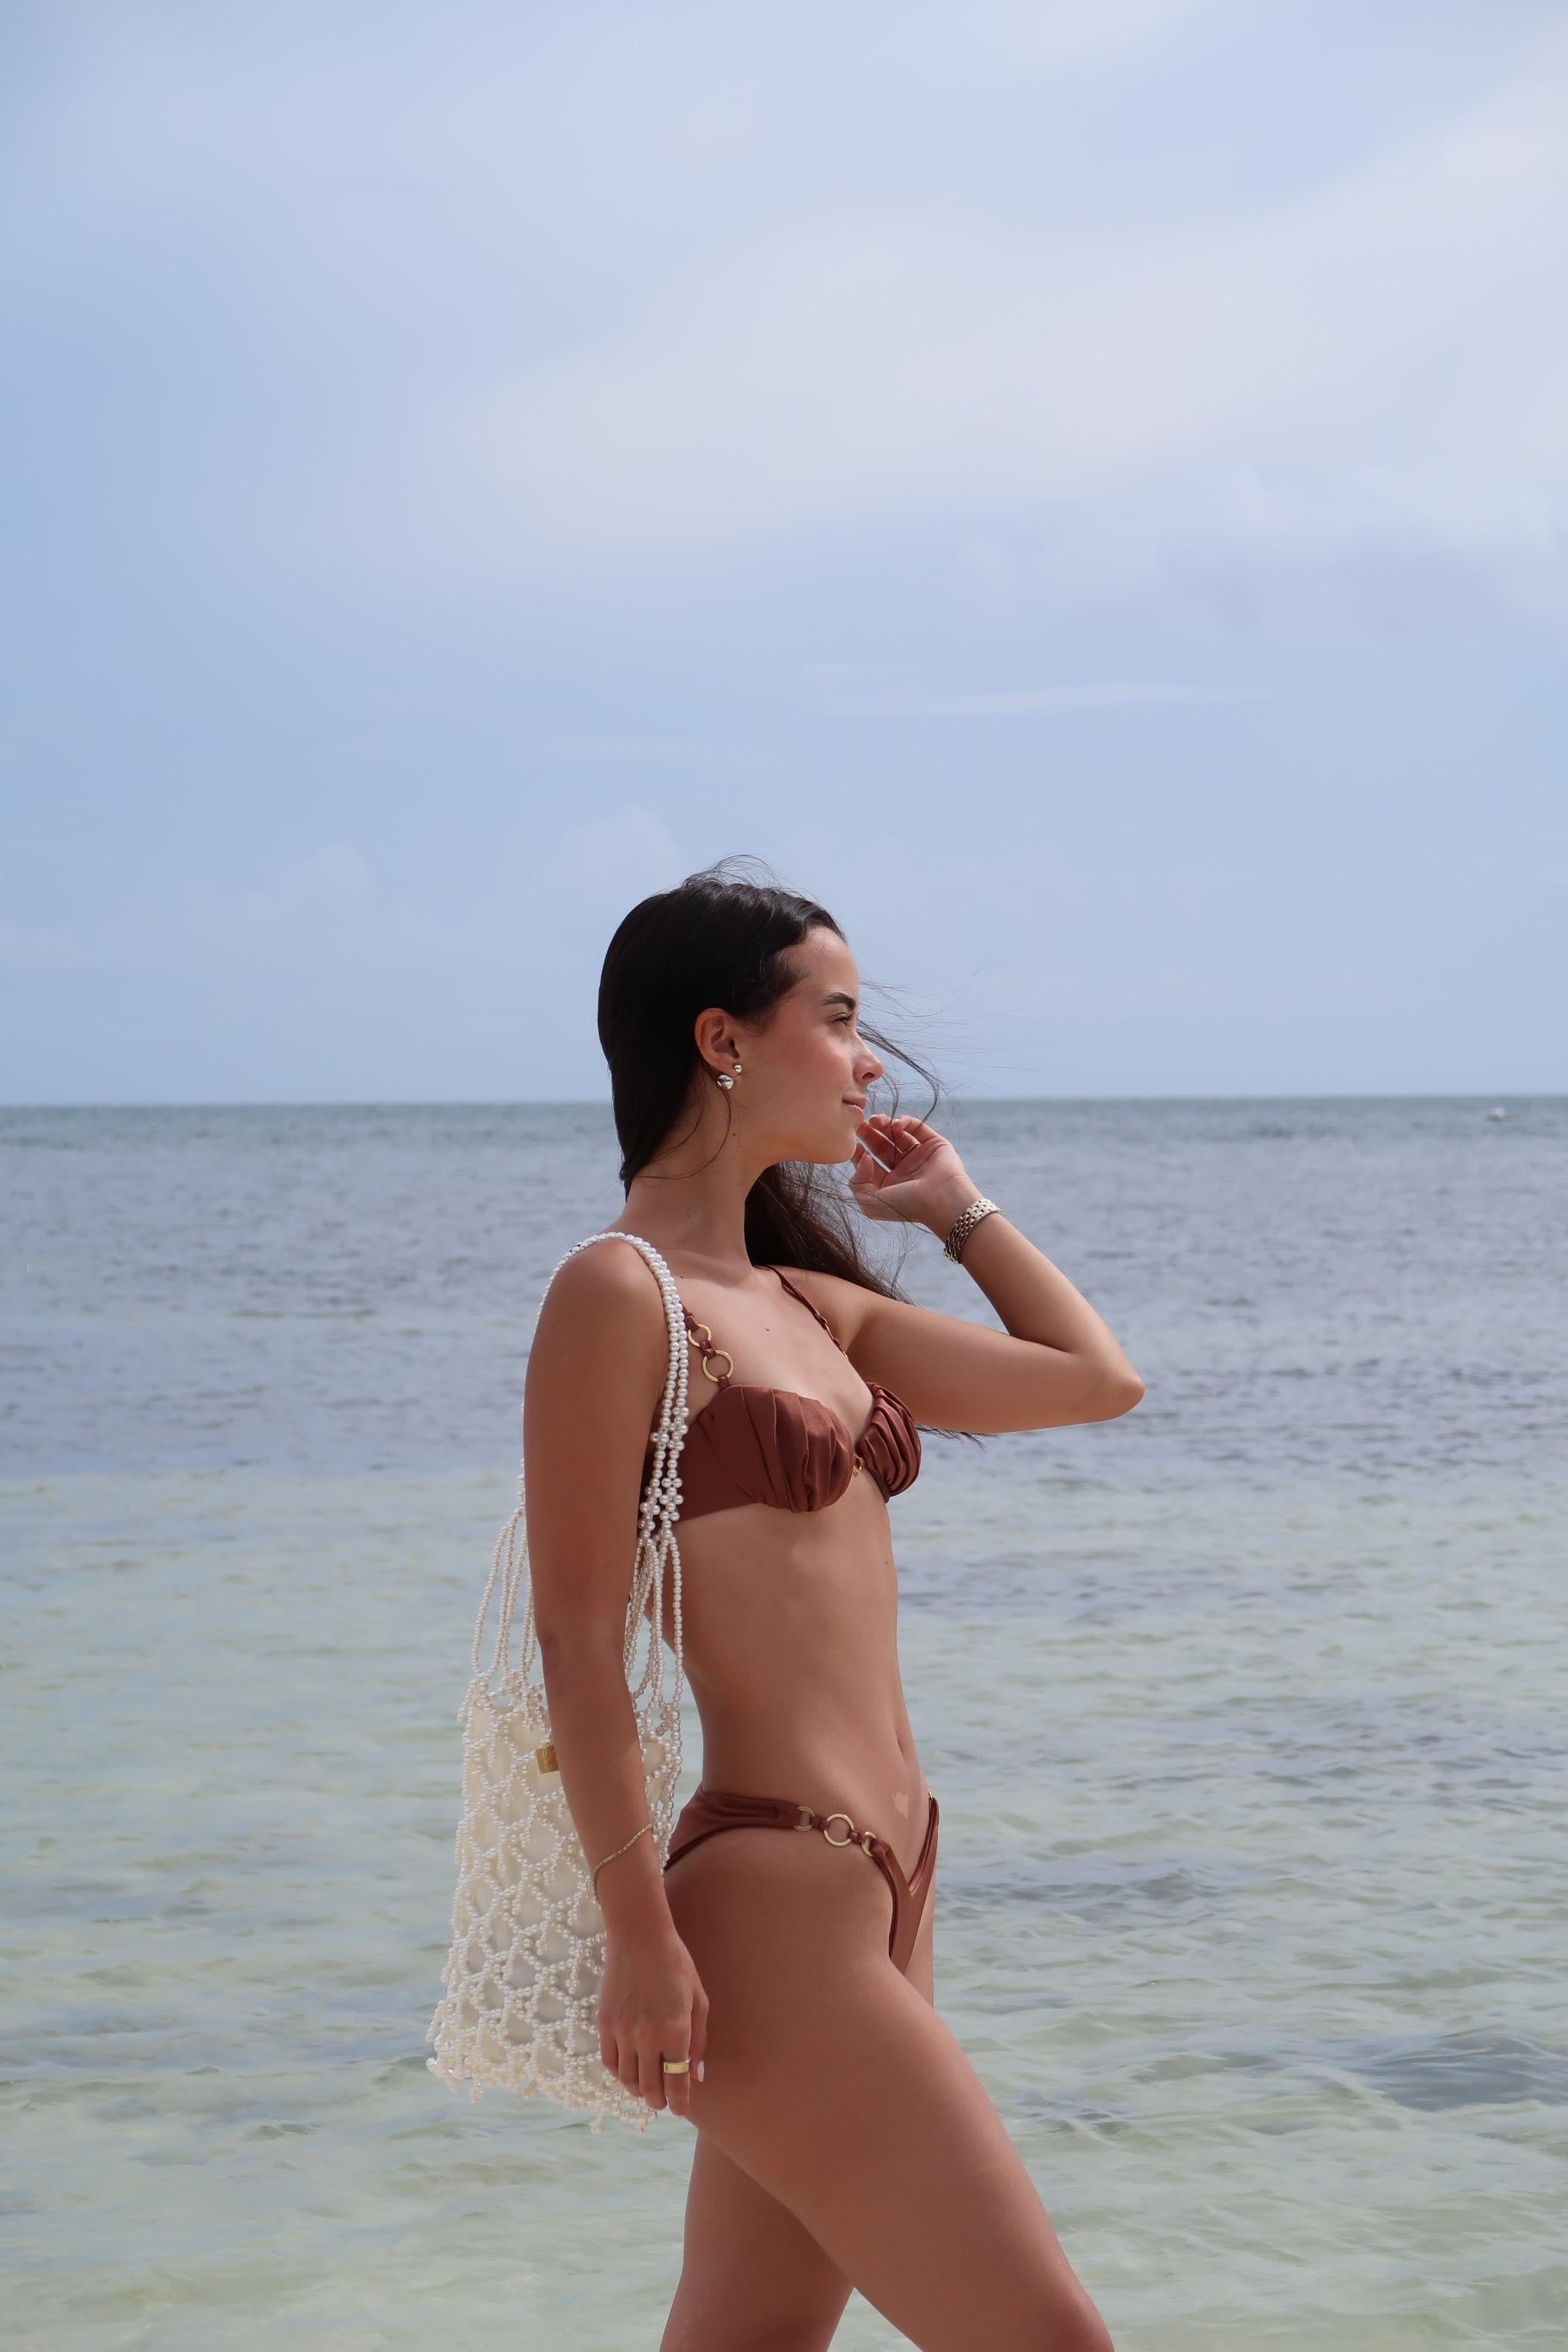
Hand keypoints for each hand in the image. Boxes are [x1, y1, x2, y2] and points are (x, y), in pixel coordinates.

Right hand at [598, 1917, 707, 2120]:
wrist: (639, 1937)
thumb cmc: (676, 1965)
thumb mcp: (698, 1999)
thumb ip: (699, 2040)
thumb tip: (697, 2075)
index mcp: (675, 2031)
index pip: (676, 2082)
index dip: (678, 2102)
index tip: (679, 2110)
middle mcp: (647, 2037)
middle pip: (650, 2087)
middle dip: (658, 2101)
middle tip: (663, 2102)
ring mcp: (622, 2031)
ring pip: (627, 2080)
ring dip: (638, 2091)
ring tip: (646, 2090)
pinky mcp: (604, 2023)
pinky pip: (609, 2061)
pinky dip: (618, 2073)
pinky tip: (628, 2070)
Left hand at [849, 1114, 976, 1233]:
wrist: (941, 1200)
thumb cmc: (906, 1205)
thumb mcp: (871, 1203)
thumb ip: (857, 1182)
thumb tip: (864, 1157)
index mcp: (889, 1185)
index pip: (870, 1164)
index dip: (859, 1153)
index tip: (854, 1145)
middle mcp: (903, 1170)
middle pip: (881, 1147)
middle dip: (869, 1135)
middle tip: (860, 1125)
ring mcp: (918, 1156)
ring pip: (897, 1135)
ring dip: (884, 1125)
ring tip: (874, 1120)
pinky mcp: (933, 1143)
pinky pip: (916, 1127)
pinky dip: (904, 1122)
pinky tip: (895, 1124)